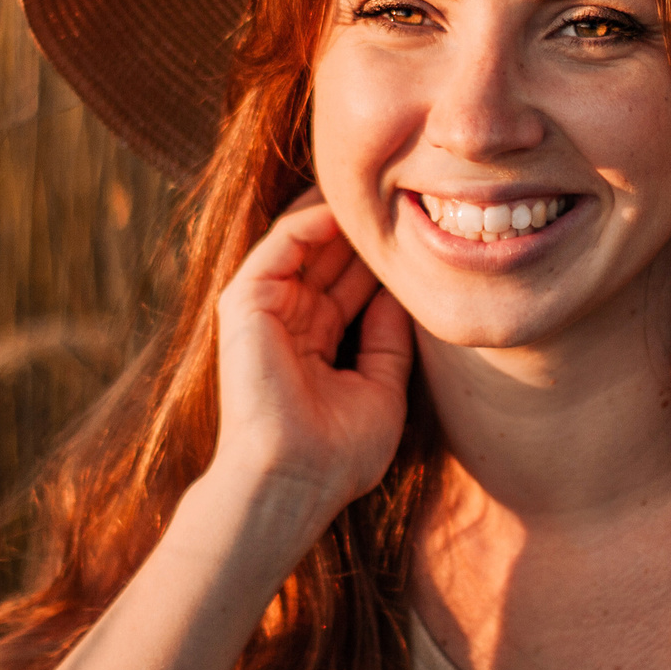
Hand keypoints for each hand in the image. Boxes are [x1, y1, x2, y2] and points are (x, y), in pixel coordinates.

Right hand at [206, 188, 414, 531]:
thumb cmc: (338, 453)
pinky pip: (282, 245)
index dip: (383, 260)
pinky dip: (313, 221)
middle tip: (409, 196)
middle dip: (365, 231)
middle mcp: (288, 322)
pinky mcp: (245, 303)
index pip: (349, 286)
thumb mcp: (382, 389)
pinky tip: (349, 208)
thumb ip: (390, 340)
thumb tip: (401, 296)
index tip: (425, 233)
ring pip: (306, 244)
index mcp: (315, 344)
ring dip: (343, 217)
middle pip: (330, 259)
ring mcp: (264, 311)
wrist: (294, 480)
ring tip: (384, 189)